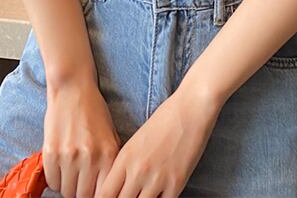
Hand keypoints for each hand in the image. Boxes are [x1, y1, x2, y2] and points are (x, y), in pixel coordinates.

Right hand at [42, 73, 121, 197]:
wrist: (73, 89)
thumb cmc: (95, 112)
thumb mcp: (111, 135)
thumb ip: (110, 164)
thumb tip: (108, 189)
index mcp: (108, 153)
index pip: (103, 193)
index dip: (99, 195)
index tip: (95, 190)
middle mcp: (90, 157)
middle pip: (84, 196)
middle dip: (83, 191)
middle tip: (83, 181)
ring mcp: (69, 156)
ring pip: (67, 192)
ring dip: (69, 186)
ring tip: (73, 171)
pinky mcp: (51, 153)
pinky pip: (52, 182)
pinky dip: (56, 178)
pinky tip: (62, 164)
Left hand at [95, 84, 221, 197]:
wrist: (191, 107)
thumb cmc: (165, 118)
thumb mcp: (137, 141)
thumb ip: (126, 166)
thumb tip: (120, 188)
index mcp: (124, 158)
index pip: (105, 195)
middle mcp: (137, 171)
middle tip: (130, 196)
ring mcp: (157, 179)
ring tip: (145, 194)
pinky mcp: (176, 183)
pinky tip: (161, 195)